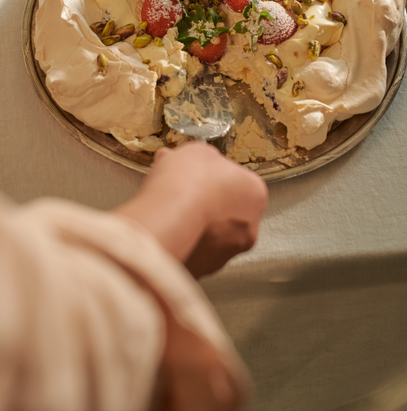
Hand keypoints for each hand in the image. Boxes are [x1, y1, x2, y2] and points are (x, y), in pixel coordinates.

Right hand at [114, 143, 267, 277]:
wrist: (168, 218)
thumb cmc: (188, 182)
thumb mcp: (198, 151)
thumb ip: (205, 159)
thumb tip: (197, 163)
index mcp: (255, 193)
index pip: (239, 182)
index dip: (215, 177)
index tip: (198, 174)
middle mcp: (250, 227)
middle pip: (229, 212)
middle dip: (208, 204)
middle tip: (184, 194)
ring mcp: (228, 253)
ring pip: (213, 236)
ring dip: (196, 226)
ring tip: (170, 213)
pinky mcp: (205, 271)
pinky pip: (195, 253)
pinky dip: (184, 243)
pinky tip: (167, 230)